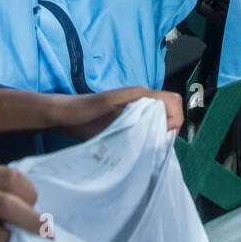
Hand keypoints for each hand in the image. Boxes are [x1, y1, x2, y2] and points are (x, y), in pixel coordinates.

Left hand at [57, 88, 182, 140]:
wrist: (65, 115)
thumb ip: (138, 120)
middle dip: (170, 127)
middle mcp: (141, 97)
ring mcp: (136, 104)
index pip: (173, 101)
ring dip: (160, 131)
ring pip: (161, 115)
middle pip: (171, 108)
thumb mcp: (111, 119)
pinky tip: (139, 144)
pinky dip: (151, 131)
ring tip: (148, 147)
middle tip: (156, 146)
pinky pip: (150, 119)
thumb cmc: (84, 115)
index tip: (162, 137)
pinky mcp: (129, 113)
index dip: (175, 120)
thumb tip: (161, 130)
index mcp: (140, 94)